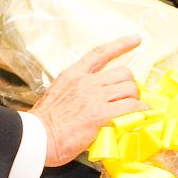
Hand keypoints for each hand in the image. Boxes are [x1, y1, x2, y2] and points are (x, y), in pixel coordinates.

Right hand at [31, 35, 144, 166]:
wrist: (36, 138)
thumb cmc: (44, 123)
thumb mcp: (57, 94)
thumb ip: (76, 91)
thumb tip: (93, 98)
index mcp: (73, 75)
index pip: (100, 53)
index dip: (121, 45)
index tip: (135, 39)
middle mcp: (85, 82)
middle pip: (123, 73)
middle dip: (130, 84)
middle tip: (130, 96)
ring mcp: (94, 97)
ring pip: (129, 88)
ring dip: (136, 98)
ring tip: (135, 108)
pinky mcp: (100, 114)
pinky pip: (130, 107)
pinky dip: (140, 110)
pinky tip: (142, 114)